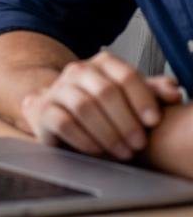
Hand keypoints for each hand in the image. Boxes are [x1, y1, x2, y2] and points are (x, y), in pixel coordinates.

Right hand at [19, 50, 182, 160]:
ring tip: (122, 152)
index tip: (154, 122)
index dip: (142, 99)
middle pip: (105, 91)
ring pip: (83, 107)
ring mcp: (57, 89)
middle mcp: (77, 71)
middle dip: (126, 122)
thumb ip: (152, 92)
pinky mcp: (43, 110)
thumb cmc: (103, 108)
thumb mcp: (130, 98)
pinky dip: (84, 139)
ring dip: (108, 133)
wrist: (59, 113)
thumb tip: (173, 91)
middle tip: (139, 145)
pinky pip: (63, 123)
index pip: (125, 75)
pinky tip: (98, 151)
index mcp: (102, 64)